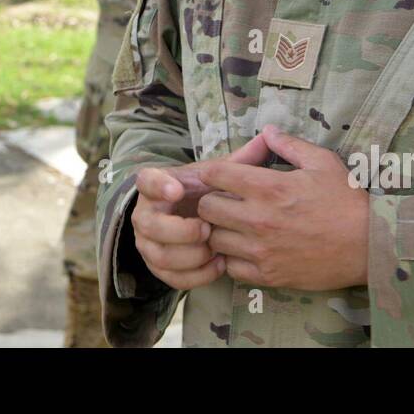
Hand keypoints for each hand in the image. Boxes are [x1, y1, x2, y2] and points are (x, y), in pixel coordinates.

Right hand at [131, 135, 272, 290]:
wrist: (197, 219)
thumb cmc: (210, 193)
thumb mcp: (221, 175)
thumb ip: (240, 160)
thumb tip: (267, 137)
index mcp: (158, 186)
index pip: (146, 180)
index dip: (158, 185)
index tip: (178, 189)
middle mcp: (146, 213)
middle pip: (149, 224)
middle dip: (178, 230)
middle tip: (206, 229)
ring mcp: (148, 242)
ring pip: (159, 255)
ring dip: (189, 255)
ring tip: (215, 249)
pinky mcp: (158, 266)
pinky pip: (169, 277)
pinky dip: (195, 274)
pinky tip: (218, 265)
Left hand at [196, 124, 369, 290]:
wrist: (370, 246)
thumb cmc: (347, 201)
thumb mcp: (323, 162)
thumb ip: (290, 145)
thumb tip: (267, 131)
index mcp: (270, 188)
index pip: (216, 174)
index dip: (212, 172)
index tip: (218, 175)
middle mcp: (259, 219)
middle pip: (207, 208)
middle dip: (211, 200)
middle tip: (225, 200)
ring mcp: (261, 250)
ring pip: (215, 239)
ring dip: (219, 230)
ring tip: (233, 226)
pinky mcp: (268, 275)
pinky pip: (231, 267)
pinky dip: (233, 257)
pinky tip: (245, 249)